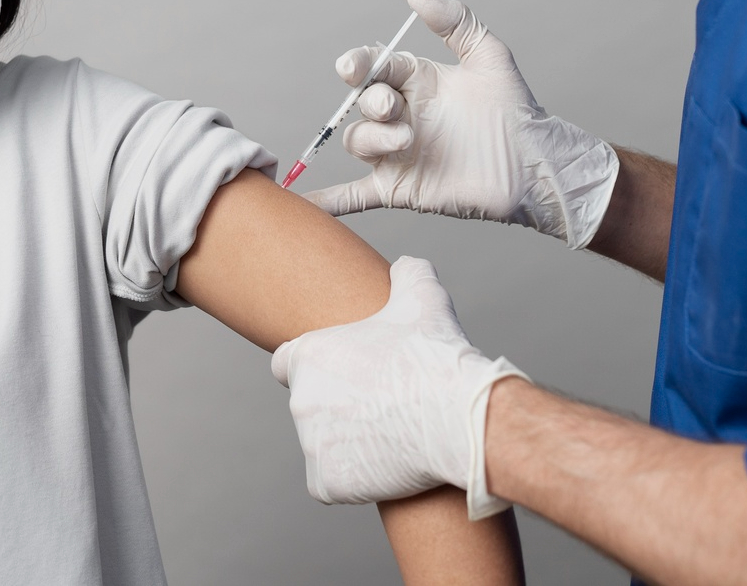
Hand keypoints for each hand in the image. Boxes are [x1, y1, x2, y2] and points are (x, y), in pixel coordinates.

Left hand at [271, 257, 525, 517]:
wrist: (457, 419)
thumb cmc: (436, 357)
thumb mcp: (421, 297)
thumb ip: (406, 273)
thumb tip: (407, 265)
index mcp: (309, 355)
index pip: (288, 362)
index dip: (316, 367)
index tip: (345, 374)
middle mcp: (300, 399)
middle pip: (310, 405)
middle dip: (338, 407)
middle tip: (380, 406)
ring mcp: (311, 444)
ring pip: (322, 445)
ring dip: (347, 443)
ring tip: (389, 435)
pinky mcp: (327, 481)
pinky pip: (331, 481)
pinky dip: (352, 478)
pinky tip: (383, 464)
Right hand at [305, 0, 618, 248]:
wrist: (534, 165)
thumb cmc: (516, 108)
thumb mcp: (488, 55)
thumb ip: (454, 21)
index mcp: (416, 81)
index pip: (374, 65)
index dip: (359, 64)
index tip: (353, 68)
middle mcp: (401, 115)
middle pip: (361, 103)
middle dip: (371, 102)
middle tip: (393, 108)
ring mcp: (398, 153)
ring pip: (358, 141)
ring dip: (371, 139)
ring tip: (405, 142)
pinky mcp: (401, 188)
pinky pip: (355, 195)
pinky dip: (328, 201)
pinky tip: (302, 204)